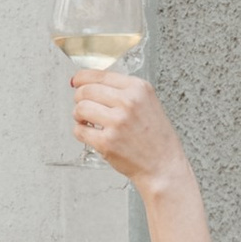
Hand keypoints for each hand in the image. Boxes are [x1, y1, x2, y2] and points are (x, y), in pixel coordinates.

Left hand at [71, 70, 185, 189]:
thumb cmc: (157, 138)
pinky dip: (80, 132)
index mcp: (139, 89)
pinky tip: (90, 133)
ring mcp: (117, 122)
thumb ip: (125, 92)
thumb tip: (91, 83)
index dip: (83, 78)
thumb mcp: (148, 103)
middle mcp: (128, 102)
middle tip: (83, 105)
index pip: (101, 75)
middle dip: (79, 98)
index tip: (77, 81)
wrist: (163, 166)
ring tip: (86, 121)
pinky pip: (79, 131)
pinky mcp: (106, 141)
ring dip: (78, 115)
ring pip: (80, 108)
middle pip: (86, 90)